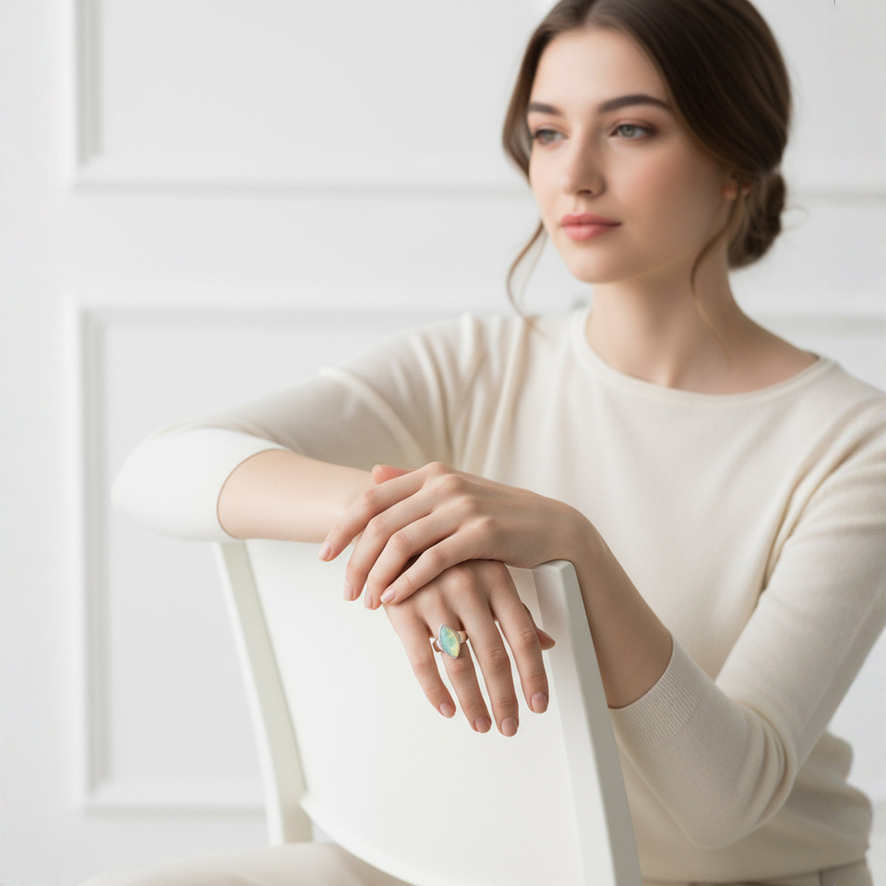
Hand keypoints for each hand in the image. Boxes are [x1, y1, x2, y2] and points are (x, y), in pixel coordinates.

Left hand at [320, 462, 585, 607]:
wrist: (551, 526)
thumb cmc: (498, 515)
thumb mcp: (454, 493)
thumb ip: (413, 483)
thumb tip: (373, 473)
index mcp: (431, 474)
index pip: (371, 499)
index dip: (343, 528)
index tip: (324, 556)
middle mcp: (443, 484)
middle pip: (380, 523)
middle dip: (356, 560)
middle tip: (346, 591)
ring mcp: (462, 506)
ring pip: (402, 543)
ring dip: (378, 576)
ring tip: (368, 602)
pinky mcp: (482, 532)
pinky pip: (433, 560)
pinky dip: (408, 582)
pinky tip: (395, 600)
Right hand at [383, 559, 554, 735]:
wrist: (396, 531)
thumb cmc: (448, 558)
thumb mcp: (486, 573)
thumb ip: (515, 609)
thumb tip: (547, 643)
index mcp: (496, 578)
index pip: (523, 636)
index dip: (533, 675)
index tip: (538, 704)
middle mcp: (468, 586)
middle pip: (493, 656)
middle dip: (503, 699)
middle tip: (509, 725)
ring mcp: (434, 596)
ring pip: (459, 664)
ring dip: (472, 702)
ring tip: (480, 724)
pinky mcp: (403, 608)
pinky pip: (421, 661)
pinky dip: (435, 691)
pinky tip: (446, 708)